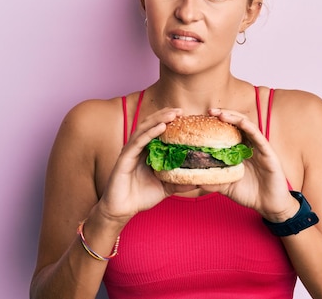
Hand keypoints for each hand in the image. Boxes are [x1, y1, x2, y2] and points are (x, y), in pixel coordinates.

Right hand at [94, 107, 196, 224]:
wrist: (122, 210)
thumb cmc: (140, 197)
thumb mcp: (165, 188)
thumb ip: (179, 182)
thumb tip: (199, 181)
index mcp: (146, 152)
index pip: (158, 131)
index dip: (169, 121)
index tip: (185, 116)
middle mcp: (137, 148)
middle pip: (151, 125)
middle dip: (165, 115)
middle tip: (181, 110)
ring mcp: (130, 151)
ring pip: (144, 129)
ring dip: (158, 119)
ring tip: (172, 114)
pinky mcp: (125, 158)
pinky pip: (138, 142)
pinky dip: (150, 133)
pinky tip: (160, 127)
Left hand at [202, 108, 299, 221]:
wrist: (269, 205)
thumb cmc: (249, 193)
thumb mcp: (227, 186)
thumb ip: (213, 181)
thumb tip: (195, 179)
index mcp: (239, 150)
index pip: (227, 131)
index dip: (216, 123)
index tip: (201, 119)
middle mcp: (249, 145)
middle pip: (236, 123)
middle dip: (223, 114)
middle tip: (210, 112)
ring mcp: (259, 148)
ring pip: (247, 126)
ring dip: (234, 117)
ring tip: (221, 114)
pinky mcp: (269, 153)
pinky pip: (259, 138)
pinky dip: (250, 128)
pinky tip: (241, 123)